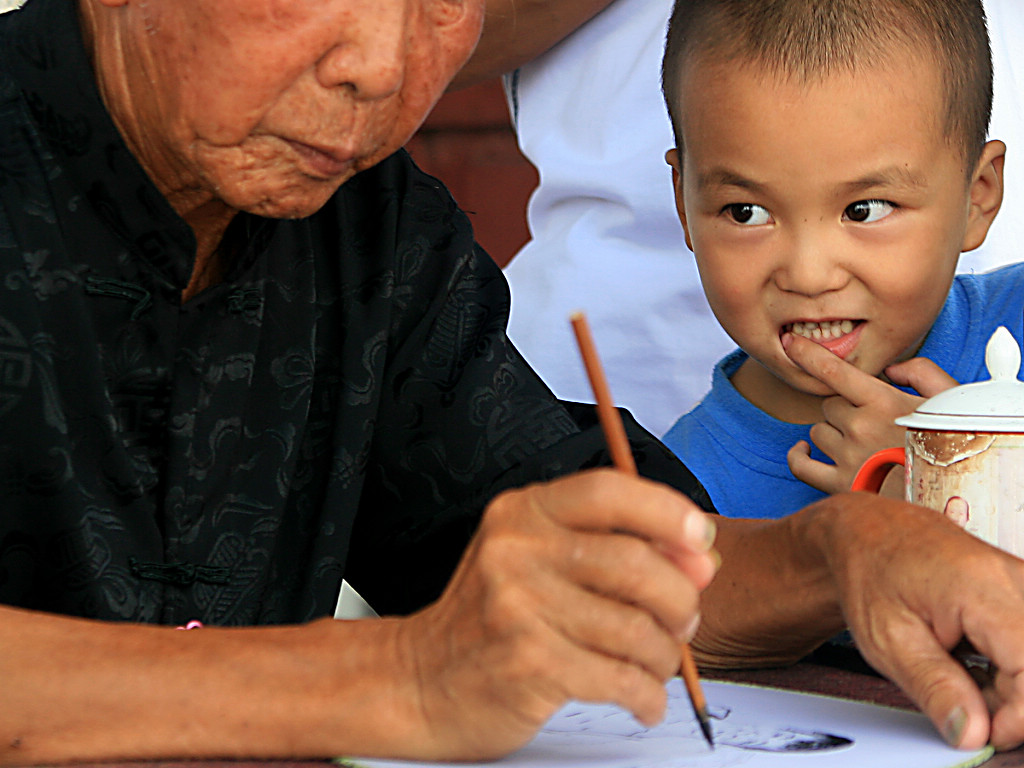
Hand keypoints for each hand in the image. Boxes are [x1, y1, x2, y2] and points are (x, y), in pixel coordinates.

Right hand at [396, 469, 718, 759]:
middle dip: (680, 598)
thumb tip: (701, 560)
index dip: (668, 512)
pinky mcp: (528, 663)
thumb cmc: (492, 617)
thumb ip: (614, 549)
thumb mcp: (539, 560)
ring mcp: (519, 606)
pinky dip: (647, 695)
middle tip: (683, 619)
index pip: (610, 491)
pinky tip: (642, 698)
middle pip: (636, 562)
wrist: (420, 678)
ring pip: (636, 628)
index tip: (699, 540)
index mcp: (523, 512)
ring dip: (664, 655)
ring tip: (656, 664)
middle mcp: (517, 550)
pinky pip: (619, 678)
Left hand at [783, 334, 957, 493]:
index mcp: (885, 402)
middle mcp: (861, 427)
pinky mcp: (840, 486)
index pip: (834, 371)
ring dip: (833, 433)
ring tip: (863, 444)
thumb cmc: (956, 446)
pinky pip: (802, 466)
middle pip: (830, 405)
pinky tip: (805, 450)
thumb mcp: (950, 401)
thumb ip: (922, 373)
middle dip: (846, 409)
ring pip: (819, 432)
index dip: (809, 355)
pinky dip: (799, 457)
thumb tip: (891, 368)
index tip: (792, 343)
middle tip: (874, 423)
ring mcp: (848, 457)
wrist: (954, 496)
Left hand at [820, 494, 1023, 750]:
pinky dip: (1008, 666)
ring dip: (1010, 685)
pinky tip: (970, 659)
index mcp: (980, 589)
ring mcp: (1021, 582)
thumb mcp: (887, 640)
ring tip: (956, 670)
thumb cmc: (870, 573)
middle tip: (961, 700)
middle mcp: (1012, 579)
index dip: (1017, 715)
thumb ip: (934, 688)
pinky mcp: (1020, 590)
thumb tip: (972, 733)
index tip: (984, 729)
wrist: (866, 533)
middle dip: (1012, 702)